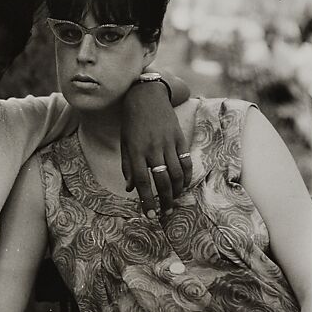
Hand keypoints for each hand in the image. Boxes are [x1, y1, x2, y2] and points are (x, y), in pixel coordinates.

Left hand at [121, 81, 191, 216]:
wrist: (146, 97)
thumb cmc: (131, 122)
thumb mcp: (124, 144)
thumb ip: (128, 167)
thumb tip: (129, 190)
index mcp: (136, 151)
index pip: (142, 182)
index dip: (146, 200)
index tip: (149, 215)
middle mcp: (152, 149)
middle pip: (162, 181)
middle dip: (164, 200)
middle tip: (165, 213)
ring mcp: (168, 143)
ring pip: (176, 173)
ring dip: (176, 191)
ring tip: (174, 201)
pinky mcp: (179, 137)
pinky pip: (185, 161)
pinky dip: (186, 175)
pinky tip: (183, 185)